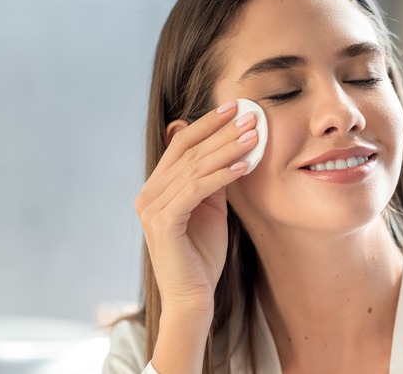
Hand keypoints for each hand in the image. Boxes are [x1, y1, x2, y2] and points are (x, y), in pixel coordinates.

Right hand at [135, 100, 257, 312]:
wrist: (193, 296)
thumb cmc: (202, 254)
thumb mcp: (211, 208)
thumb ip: (213, 178)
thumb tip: (230, 146)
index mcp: (157, 187)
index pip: (181, 145)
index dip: (207, 124)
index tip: (234, 107)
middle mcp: (148, 193)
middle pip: (188, 151)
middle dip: (221, 131)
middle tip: (251, 116)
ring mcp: (151, 208)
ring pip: (194, 168)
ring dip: (227, 149)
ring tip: (254, 136)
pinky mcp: (162, 223)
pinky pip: (194, 190)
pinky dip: (220, 176)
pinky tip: (243, 166)